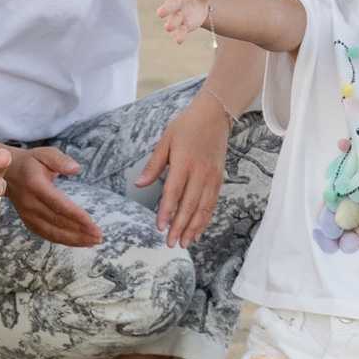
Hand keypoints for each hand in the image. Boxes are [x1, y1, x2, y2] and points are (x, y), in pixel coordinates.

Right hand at [4, 147, 102, 247]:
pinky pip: (47, 235)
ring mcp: (28, 216)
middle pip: (57, 221)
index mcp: (35, 185)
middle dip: (79, 230)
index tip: (91, 222)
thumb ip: (60, 160)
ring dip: (74, 239)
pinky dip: (63, 241)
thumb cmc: (31, 163)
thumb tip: (76, 168)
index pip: (57, 203)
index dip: (74, 214)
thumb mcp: (45, 153)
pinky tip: (79, 242)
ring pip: (52, 232)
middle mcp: (30, 204)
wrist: (6, 174)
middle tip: (99, 236)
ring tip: (93, 241)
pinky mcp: (28, 223)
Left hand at [135, 91, 230, 247]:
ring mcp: (212, 177)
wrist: (214, 115)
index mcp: (184, 163)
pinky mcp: (219, 179)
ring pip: (203, 208)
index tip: (159, 227)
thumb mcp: (165, 141)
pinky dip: (205, 219)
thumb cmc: (186, 126)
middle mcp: (200, 172)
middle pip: (190, 205)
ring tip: (184, 243)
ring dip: (193, 227)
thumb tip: (138, 185)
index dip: (166, 212)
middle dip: (180, 227)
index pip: (174, 193)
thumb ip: (153, 166)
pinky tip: (198, 231)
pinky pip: (212, 203)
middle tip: (171, 243)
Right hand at [157, 0, 222, 44]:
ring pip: (172, 19)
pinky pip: (180, 30)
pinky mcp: (184, 24)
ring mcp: (179, 13)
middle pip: (170, 4)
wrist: (204, 1)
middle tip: (160, 12)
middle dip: (166, 8)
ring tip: (168, 27)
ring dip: (171, 23)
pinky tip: (179, 41)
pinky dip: (179, 35)